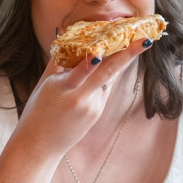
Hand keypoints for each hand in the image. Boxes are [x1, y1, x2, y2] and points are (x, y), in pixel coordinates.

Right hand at [17, 44, 143, 154]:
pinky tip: (105, 65)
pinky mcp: (97, 114)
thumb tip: (64, 35)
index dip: (97, 55)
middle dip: (129, 55)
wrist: (39, 147)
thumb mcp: (43, 84)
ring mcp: (92, 108)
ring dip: (119, 61)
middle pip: (108, 72)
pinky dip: (104, 76)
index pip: (83, 69)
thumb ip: (57, 60)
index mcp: (61, 88)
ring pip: (108, 79)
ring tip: (137, 42)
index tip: (110, 37)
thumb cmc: (36, 113)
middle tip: (147, 41)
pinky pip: (103, 89)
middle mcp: (81, 98)